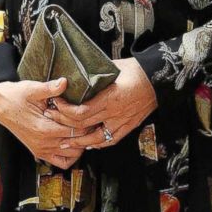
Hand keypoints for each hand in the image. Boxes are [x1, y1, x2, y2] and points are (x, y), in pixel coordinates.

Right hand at [0, 78, 95, 168]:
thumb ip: (50, 88)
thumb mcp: (33, 88)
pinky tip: (74, 141)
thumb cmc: (17, 96)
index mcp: (44, 128)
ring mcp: (41, 149)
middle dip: (87, 133)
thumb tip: (64, 82)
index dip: (87, 123)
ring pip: (70, 156)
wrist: (1, 106)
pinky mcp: (39, 152)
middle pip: (75, 143)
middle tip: (94, 121)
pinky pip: (60, 162)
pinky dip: (70, 155)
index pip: (75, 131)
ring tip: (84, 129)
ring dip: (80, 144)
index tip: (92, 114)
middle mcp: (43, 143)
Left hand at [43, 58, 157, 152]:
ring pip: (96, 139)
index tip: (55, 103)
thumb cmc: (139, 69)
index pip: (81, 112)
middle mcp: (115, 113)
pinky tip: (90, 144)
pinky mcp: (130, 125)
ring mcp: (123, 121)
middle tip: (52, 119)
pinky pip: (111, 140)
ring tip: (65, 141)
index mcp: (111, 97)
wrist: (160, 77)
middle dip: (64, 123)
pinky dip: (98, 144)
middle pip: (84, 126)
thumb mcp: (115, 66)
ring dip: (78, 142)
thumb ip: (96, 73)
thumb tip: (79, 70)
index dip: (64, 111)